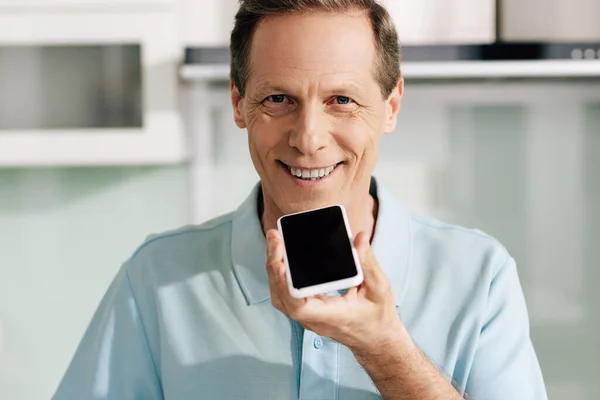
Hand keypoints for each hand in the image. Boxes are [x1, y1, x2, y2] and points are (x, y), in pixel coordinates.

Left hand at [265, 228, 409, 354]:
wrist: (376, 339)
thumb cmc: (378, 317)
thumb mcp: (379, 288)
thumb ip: (368, 263)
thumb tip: (359, 238)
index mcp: (331, 315)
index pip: (299, 306)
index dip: (285, 285)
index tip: (281, 263)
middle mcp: (314, 319)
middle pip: (282, 297)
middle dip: (275, 266)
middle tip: (274, 239)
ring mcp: (308, 317)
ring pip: (280, 297)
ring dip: (274, 270)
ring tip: (274, 243)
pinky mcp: (306, 312)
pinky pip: (285, 296)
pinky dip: (279, 277)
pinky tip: (281, 258)